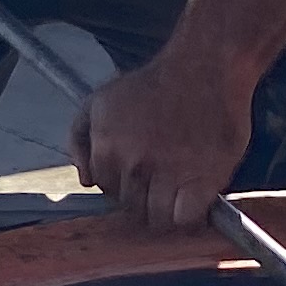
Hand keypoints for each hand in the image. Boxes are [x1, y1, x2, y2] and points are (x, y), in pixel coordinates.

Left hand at [70, 44, 257, 232]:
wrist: (205, 67)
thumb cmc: (154, 83)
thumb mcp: (101, 100)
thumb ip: (79, 138)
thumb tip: (85, 179)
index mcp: (107, 148)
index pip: (107, 190)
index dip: (123, 183)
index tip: (139, 172)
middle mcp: (135, 164)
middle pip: (132, 207)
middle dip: (143, 197)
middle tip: (160, 179)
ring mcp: (170, 174)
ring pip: (158, 217)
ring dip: (166, 210)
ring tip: (177, 192)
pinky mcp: (203, 180)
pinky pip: (186, 218)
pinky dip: (189, 215)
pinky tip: (193, 201)